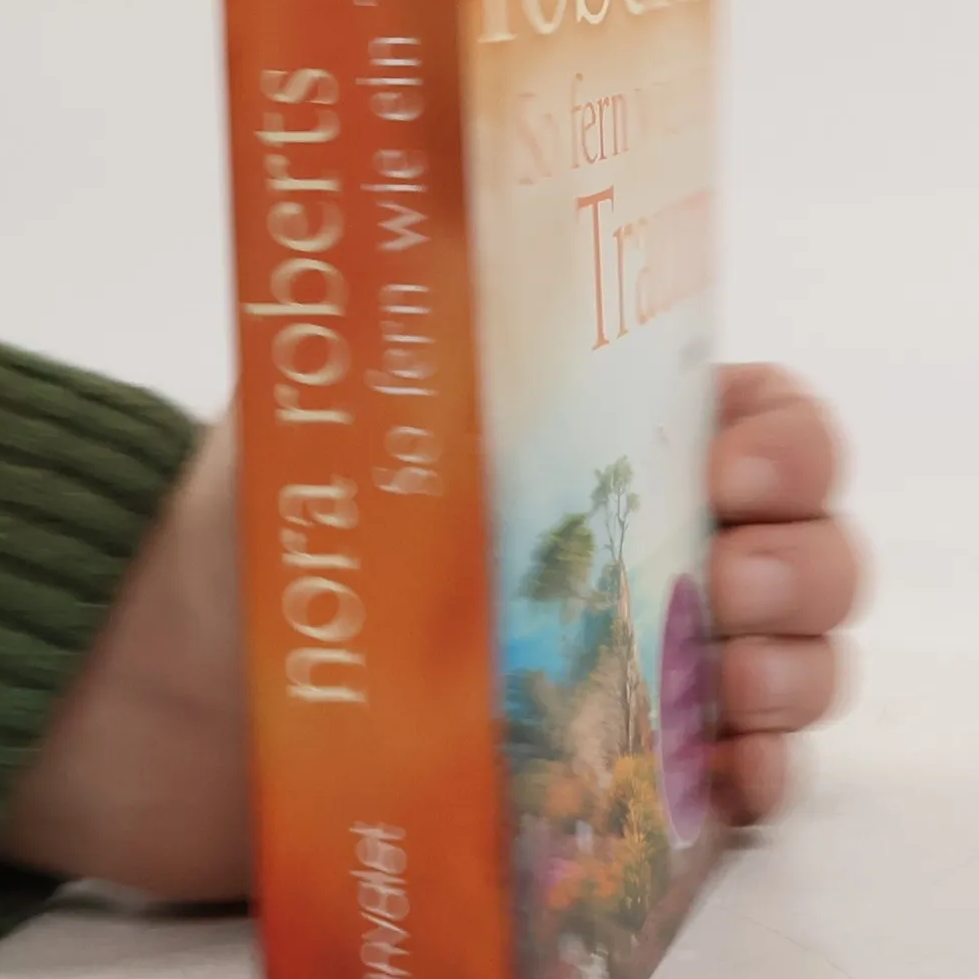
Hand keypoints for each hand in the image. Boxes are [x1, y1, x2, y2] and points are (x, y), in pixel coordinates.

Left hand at [0, 363, 859, 896]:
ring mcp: (643, 665)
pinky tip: (733, 776)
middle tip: (725, 585)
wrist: (168, 698)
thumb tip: (448, 199)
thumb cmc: (253, 532)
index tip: (730, 470)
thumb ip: (407, 322)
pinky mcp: (620, 777)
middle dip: (804, 564)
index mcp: (606, 441)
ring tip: (726, 688)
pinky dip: (762, 778)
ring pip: (799, 661)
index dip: (789, 443)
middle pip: (810, 546)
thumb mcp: (329, 407)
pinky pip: (740, 779)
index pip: (766, 420)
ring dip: (797, 671)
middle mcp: (648, 547)